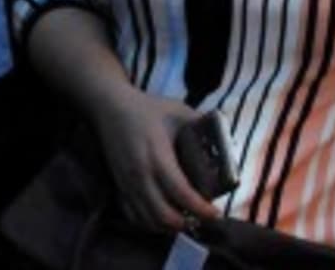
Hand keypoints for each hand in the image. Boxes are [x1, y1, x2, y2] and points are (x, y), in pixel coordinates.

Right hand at [89, 85, 219, 232]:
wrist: (108, 107)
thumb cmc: (146, 108)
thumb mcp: (177, 111)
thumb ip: (201, 125)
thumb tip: (226, 139)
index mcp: (158, 156)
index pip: (181, 193)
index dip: (200, 209)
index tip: (216, 213)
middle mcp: (141, 175)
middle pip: (163, 215)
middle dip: (187, 223)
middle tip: (203, 218)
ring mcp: (127, 183)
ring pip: (148, 220)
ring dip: (169, 227)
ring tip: (186, 219)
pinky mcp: (119, 186)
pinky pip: (134, 216)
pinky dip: (150, 224)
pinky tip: (164, 218)